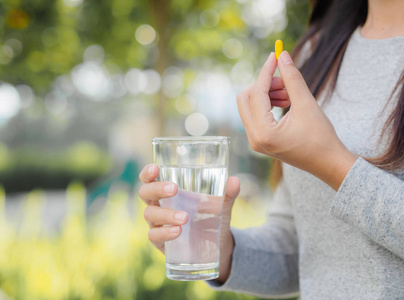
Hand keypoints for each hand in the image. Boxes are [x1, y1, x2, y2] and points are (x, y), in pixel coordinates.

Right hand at [138, 164, 239, 281]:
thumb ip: (228, 193)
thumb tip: (235, 180)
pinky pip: (154, 236)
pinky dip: (165, 233)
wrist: (216, 247)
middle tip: (174, 189)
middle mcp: (158, 205)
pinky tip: (178, 231)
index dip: (148, 172)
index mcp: (167, 192)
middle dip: (157, 189)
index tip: (156, 168)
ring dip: (166, 214)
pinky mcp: (160, 241)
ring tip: (185, 218)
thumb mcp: (222, 206)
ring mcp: (157, 224)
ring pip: (150, 214)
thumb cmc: (212, 218)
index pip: (150, 178)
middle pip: (145, 193)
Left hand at [237, 51, 356, 189]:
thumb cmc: (321, 137)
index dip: (265, 72)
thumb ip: (292, 79)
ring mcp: (255, 141)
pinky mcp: (260, 140)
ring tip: (289, 94)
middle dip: (264, 85)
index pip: (256, 93)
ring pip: (250, 106)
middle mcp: (254, 138)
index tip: (275, 55)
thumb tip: (282, 55)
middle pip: (245, 99)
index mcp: (263, 132)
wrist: (328, 162)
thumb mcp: (306, 104)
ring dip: (267, 94)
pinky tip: (286, 102)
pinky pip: (256, 115)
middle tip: (285, 82)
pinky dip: (268, 104)